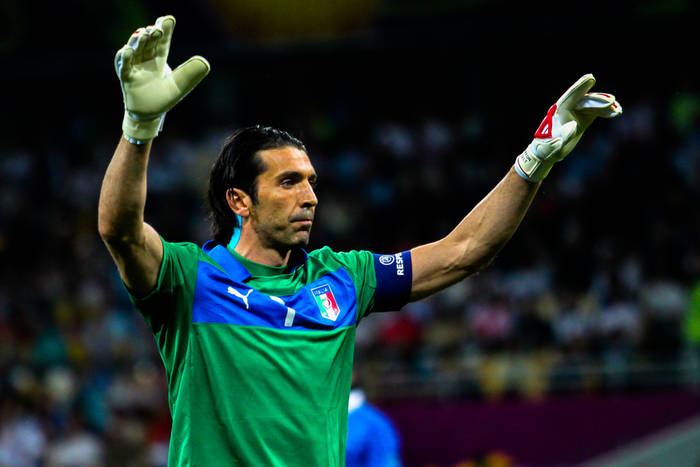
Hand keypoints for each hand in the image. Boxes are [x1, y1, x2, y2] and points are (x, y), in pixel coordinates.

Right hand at [115, 15, 209, 143]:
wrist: (147, 115)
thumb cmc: (162, 99)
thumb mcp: (179, 86)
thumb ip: (190, 74)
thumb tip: (205, 62)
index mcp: (158, 60)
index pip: (161, 42)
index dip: (164, 30)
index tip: (168, 19)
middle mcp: (145, 61)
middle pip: (147, 43)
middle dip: (151, 34)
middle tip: (157, 28)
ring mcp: (134, 68)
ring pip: (134, 50)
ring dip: (138, 41)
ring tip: (144, 33)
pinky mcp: (126, 78)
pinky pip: (124, 66)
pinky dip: (125, 58)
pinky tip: (128, 50)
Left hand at [514, 74, 621, 181]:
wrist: (549, 151)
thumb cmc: (549, 147)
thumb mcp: (556, 143)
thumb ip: (564, 135)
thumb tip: (573, 128)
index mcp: (560, 110)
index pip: (572, 96)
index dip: (581, 87)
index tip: (591, 78)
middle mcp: (569, 108)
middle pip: (585, 100)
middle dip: (598, 100)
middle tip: (612, 101)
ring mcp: (577, 112)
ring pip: (593, 105)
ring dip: (605, 107)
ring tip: (618, 110)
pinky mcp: (583, 118)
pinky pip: (596, 111)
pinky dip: (606, 112)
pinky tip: (616, 112)